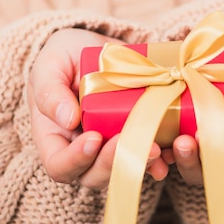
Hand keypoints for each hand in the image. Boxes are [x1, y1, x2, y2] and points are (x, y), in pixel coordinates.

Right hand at [28, 28, 168, 189]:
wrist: (97, 47)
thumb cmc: (64, 57)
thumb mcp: (50, 65)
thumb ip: (50, 91)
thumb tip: (67, 118)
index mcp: (56, 138)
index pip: (59, 165)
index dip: (75, 160)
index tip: (93, 138)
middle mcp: (84, 150)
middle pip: (94, 176)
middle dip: (112, 164)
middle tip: (127, 141)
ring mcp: (113, 146)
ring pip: (125, 171)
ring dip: (141, 164)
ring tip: (156, 148)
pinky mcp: (139, 136)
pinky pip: (151, 156)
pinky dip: (164, 156)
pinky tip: (173, 147)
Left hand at [162, 29, 223, 183]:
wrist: (208, 46)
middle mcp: (223, 143)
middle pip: (217, 169)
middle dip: (203, 161)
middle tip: (190, 141)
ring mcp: (196, 142)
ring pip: (190, 167)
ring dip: (181, 161)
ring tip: (173, 143)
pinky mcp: (171, 134)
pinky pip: (163, 155)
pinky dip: (156, 157)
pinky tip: (151, 146)